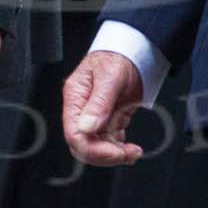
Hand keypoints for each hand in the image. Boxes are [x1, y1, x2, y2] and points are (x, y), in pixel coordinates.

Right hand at [62, 49, 144, 165]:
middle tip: (127, 154)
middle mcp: (82, 109)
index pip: (74, 133)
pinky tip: (130, 147)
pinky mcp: (107, 120)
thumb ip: (99, 102)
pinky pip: (108, 143)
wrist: (133, 52)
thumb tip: (87, 127)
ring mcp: (95, 116)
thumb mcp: (111, 76)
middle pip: (83, 145)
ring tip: (133, 152)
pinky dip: (120, 149)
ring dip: (115, 154)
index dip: (92, 149)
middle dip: (105, 155)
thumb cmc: (117, 56)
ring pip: (97, 147)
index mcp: (75, 97)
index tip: (114, 152)